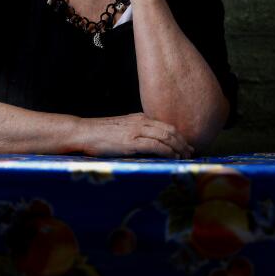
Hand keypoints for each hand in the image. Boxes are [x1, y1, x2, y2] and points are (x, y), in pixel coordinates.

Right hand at [77, 113, 193, 158]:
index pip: (165, 125)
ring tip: (185, 157)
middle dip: (183, 142)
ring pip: (166, 137)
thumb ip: (135, 133)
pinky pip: (155, 145)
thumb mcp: (121, 128)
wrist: (83, 132)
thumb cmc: (99, 134)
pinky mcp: (131, 142)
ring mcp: (136, 131)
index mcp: (139, 118)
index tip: (186, 145)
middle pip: (170, 130)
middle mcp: (141, 122)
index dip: (179, 136)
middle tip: (191, 153)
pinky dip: (167, 151)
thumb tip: (147, 145)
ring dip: (178, 148)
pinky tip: (173, 157)